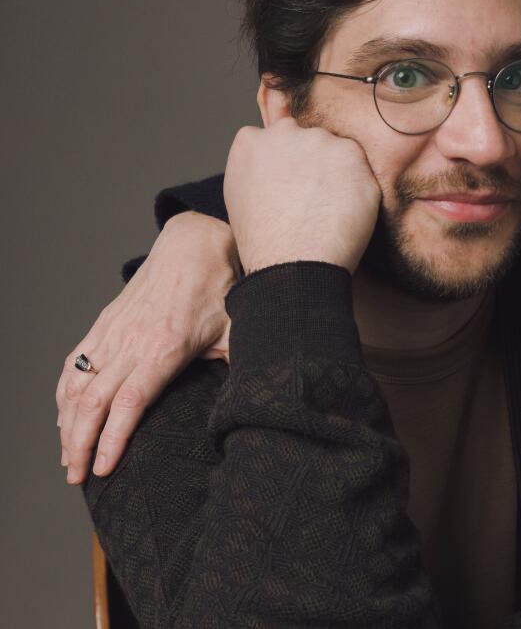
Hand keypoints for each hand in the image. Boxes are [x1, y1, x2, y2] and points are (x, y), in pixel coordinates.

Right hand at [57, 211, 237, 483]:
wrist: (193, 244)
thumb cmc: (219, 288)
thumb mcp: (238, 327)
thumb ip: (240, 364)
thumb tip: (256, 398)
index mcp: (166, 348)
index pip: (131, 401)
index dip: (114, 438)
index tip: (103, 468)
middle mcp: (132, 342)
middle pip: (95, 402)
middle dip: (81, 444)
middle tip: (77, 478)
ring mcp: (113, 332)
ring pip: (79, 386)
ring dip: (68, 425)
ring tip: (68, 457)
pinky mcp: (104, 324)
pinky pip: (74, 364)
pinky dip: (63, 394)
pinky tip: (62, 417)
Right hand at [224, 117, 379, 273]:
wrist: (294, 265)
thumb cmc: (265, 243)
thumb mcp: (239, 197)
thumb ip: (257, 166)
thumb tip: (272, 159)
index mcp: (251, 141)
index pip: (276, 135)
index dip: (289, 163)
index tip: (294, 185)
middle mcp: (285, 133)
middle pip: (308, 138)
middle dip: (314, 162)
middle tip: (315, 200)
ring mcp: (320, 141)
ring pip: (337, 151)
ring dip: (339, 173)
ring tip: (329, 211)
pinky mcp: (352, 155)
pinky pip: (361, 169)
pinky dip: (359, 188)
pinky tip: (345, 213)